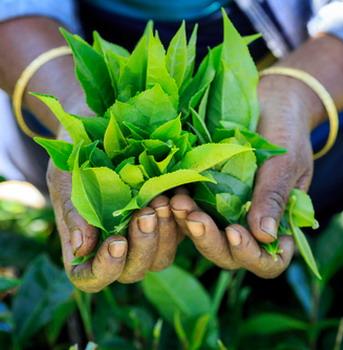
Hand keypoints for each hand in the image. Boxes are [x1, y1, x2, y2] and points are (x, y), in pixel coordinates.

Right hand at [47, 163, 181, 291]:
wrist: (100, 144)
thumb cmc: (76, 164)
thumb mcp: (66, 182)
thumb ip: (73, 214)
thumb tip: (81, 247)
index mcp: (87, 249)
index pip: (93, 279)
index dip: (106, 269)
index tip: (116, 242)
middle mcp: (117, 250)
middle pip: (134, 271)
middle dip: (143, 245)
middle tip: (146, 214)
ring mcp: (144, 239)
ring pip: (161, 257)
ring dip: (165, 233)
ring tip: (162, 201)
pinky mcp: (166, 224)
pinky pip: (180, 234)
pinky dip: (182, 218)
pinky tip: (178, 194)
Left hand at [170, 75, 315, 277]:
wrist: (269, 105)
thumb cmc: (286, 134)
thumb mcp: (286, 164)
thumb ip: (274, 198)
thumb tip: (265, 236)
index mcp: (278, 225)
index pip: (267, 260)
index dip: (250, 254)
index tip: (235, 231)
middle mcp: (249, 226)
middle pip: (229, 254)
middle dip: (209, 240)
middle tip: (194, 218)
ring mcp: (225, 213)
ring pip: (206, 236)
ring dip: (189, 225)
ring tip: (177, 203)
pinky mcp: (206, 197)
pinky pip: (192, 211)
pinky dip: (181, 208)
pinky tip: (171, 193)